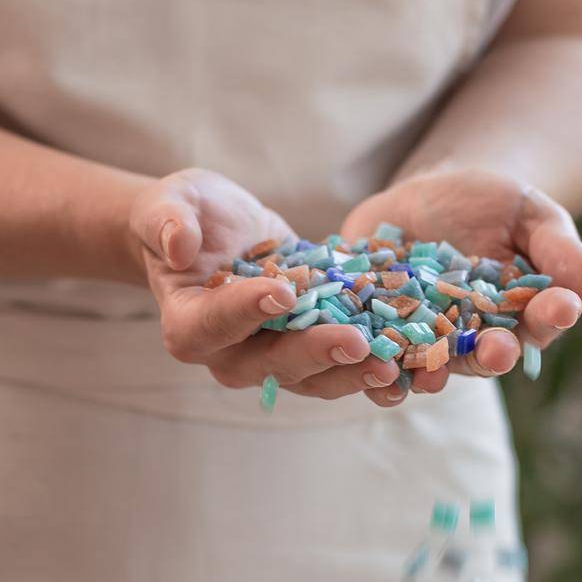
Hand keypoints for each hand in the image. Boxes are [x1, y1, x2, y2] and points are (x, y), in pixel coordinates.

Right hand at [130, 169, 396, 400]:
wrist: (216, 234)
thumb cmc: (187, 216)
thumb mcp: (170, 203)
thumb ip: (167, 221)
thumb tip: (180, 244)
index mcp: (189, 325)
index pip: (212, 326)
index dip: (243, 313)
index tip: (280, 292)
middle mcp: (231, 357)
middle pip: (272, 364)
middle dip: (317, 354)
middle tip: (357, 344)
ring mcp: (274, 360)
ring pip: (315, 378)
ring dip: (355, 374)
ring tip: (394, 365)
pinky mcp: (312, 352)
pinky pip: (344, 367)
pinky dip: (378, 368)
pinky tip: (414, 364)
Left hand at [341, 167, 581, 406]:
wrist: (430, 194)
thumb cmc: (494, 206)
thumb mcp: (530, 216)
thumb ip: (559, 253)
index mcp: (518, 318)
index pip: (538, 323)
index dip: (550, 318)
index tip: (560, 308)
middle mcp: (472, 340)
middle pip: (484, 356)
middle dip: (493, 355)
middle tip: (500, 352)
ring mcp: (424, 339)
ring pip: (428, 366)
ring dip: (429, 375)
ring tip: (430, 376)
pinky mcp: (378, 330)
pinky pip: (375, 352)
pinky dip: (372, 361)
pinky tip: (369, 359)